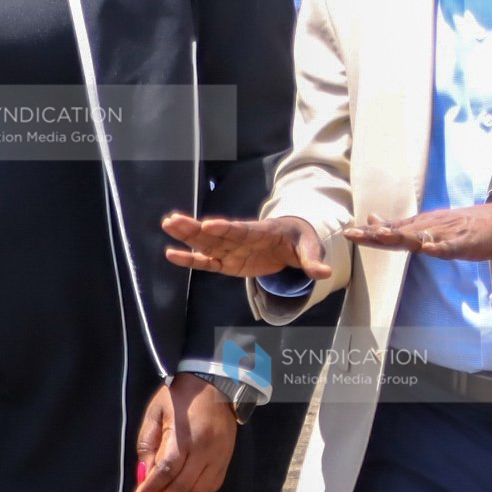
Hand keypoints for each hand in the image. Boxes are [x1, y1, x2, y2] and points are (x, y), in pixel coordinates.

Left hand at [129, 373, 236, 491]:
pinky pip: (210, 490)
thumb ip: (148, 445)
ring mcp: (218, 457)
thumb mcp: (155, 413)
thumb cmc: (179, 396)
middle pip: (182, 486)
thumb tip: (144, 477)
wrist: (216, 383)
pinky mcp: (226, 462)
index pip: (166, 470)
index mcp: (185, 435)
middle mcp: (205, 450)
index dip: (150, 490)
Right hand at [162, 213, 329, 279]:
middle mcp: (241, 238)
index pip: (241, 230)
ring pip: (206, 243)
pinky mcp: (228, 262)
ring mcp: (232, 250)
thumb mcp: (310, 249)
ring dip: (187, 236)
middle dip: (195, 227)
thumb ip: (313, 261)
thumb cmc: (300, 241)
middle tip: (173, 219)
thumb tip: (325, 272)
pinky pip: (207, 262)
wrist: (292, 241)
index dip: (226, 227)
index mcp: (260, 232)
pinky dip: (191, 259)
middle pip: (215, 233)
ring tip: (167, 224)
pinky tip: (172, 254)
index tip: (209, 224)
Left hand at [344, 202, 491, 262]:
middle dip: (376, 235)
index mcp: (419, 226)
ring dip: (401, 238)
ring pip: (420, 237)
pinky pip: (450, 247)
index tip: (348, 233)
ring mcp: (445, 235)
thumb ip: (398, 226)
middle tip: (354, 234)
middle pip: (398, 233)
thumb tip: (371, 220)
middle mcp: (428, 227)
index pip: (390, 230)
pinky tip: (429, 249)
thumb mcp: (425, 223)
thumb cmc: (459, 225)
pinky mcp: (463, 243)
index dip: (369, 233)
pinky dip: (439, 248)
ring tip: (383, 237)